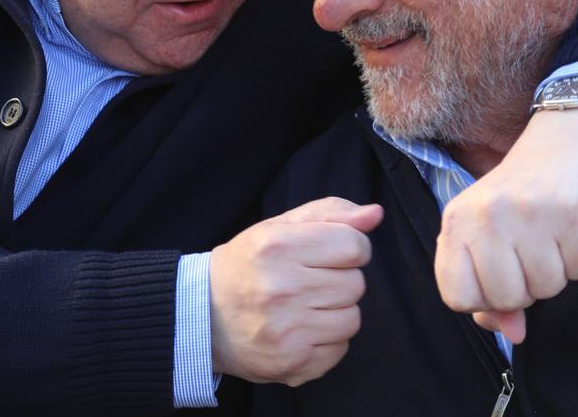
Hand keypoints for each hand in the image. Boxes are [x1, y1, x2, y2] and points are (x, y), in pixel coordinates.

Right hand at [210, 197, 382, 385]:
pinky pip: (340, 349)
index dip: (348, 248)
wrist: (202, 317)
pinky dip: (326, 341)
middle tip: (308, 282)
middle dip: (339, 280)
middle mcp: (282, 288)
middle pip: (356, 284)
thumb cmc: (247, 266)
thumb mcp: (279, 228)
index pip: (354, 245)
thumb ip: (330, 214)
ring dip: (335, 312)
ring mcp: (287, 330)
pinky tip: (300, 330)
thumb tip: (374, 214)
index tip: (327, 254)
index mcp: (278, 246)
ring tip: (304, 307)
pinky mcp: (292, 363)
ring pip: (352, 318)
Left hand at [434, 106, 577, 342]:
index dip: (482, 298)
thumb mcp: (487, 232)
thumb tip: (512, 334)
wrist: (567, 139)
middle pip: (507, 298)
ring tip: (551, 236)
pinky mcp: (577, 215)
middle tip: (529, 251)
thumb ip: (488, 288)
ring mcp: (533, 214)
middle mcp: (490, 216)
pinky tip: (573, 228)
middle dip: (524, 287)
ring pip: (548, 289)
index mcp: (457, 221)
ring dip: (556, 271)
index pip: (457, 297)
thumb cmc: (520, 194)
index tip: (495, 274)